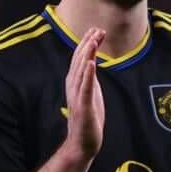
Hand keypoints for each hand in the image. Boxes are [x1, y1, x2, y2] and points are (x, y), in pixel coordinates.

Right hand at [64, 28, 106, 160]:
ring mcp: (78, 95)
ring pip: (81, 71)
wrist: (83, 142)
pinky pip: (86, 88)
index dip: (87, 44)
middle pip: (80, 60)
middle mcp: (73, 86)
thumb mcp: (91, 93)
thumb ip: (90, 78)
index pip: (81, 59)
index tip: (96, 30)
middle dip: (88, 44)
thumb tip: (93, 62)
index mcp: (76, 82)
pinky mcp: (83, 106)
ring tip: (93, 40)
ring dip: (87, 54)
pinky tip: (92, 63)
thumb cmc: (88, 118)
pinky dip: (88, 75)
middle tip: (97, 29)